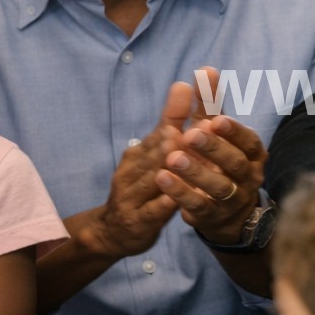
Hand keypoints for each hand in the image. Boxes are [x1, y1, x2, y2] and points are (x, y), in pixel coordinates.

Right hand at [88, 82, 195, 258]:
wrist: (113, 230)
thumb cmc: (143, 184)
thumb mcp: (156, 153)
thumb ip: (172, 121)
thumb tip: (183, 84)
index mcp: (143, 149)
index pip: (165, 124)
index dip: (178, 107)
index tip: (189, 85)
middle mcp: (135, 167)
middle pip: (159, 150)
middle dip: (177, 136)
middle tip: (201, 124)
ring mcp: (133, 194)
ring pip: (154, 178)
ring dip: (169, 165)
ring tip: (184, 154)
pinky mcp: (137, 220)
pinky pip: (152, 211)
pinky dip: (163, 203)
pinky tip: (175, 198)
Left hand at [155, 69, 267, 246]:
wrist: (228, 213)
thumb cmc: (222, 162)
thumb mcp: (218, 134)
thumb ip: (211, 105)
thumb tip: (206, 68)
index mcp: (253, 154)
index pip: (249, 141)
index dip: (234, 131)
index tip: (217, 120)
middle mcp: (248, 177)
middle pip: (234, 163)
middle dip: (213, 148)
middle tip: (190, 134)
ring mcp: (232, 199)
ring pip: (217, 186)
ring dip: (195, 172)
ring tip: (172, 158)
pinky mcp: (213, 217)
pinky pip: (198, 206)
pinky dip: (181, 193)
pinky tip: (162, 178)